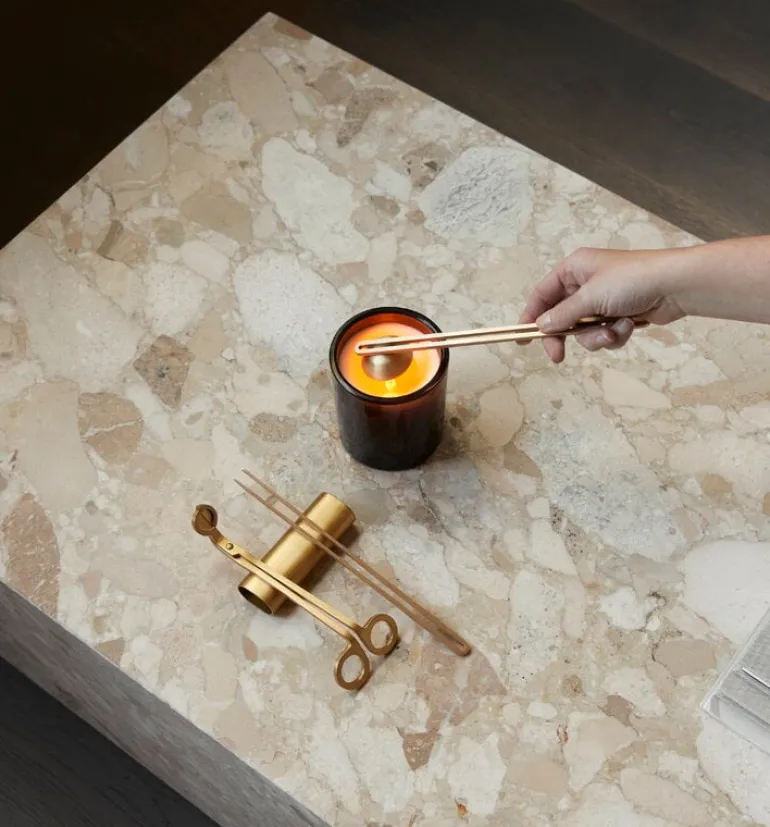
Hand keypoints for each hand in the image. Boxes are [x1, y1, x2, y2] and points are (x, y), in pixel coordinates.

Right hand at [520, 247, 685, 362]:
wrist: (676, 286)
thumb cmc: (631, 281)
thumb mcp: (590, 297)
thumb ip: (563, 315)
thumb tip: (541, 326)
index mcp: (574, 269)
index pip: (542, 294)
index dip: (530, 316)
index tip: (523, 339)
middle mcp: (586, 283)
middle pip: (561, 317)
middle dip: (565, 336)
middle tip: (558, 357)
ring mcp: (604, 300)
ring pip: (584, 330)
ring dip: (596, 336)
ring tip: (612, 331)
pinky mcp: (620, 314)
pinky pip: (605, 333)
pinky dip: (615, 334)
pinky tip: (629, 327)